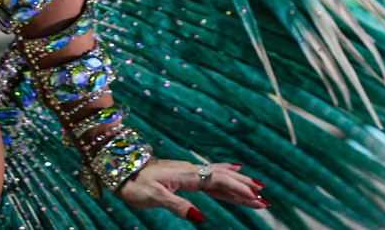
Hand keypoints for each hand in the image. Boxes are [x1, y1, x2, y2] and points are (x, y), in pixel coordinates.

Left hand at [116, 159, 266, 222]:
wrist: (120, 169)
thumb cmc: (134, 183)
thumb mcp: (153, 197)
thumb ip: (177, 206)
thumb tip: (200, 216)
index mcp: (185, 174)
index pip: (217, 181)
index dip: (237, 189)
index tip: (256, 198)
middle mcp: (190, 170)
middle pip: (223, 177)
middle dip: (244, 188)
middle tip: (264, 199)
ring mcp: (188, 172)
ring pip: (219, 177)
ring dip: (238, 184)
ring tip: (258, 191)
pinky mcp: (184, 175)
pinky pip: (210, 176)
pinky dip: (225, 177)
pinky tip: (234, 171)